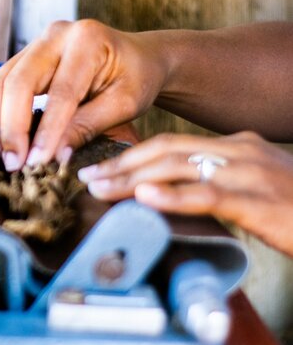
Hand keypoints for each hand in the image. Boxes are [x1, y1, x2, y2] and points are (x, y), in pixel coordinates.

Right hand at [0, 19, 167, 170]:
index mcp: (88, 40)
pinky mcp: (27, 55)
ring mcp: (37, 42)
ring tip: (5, 155)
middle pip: (19, 82)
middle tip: (13, 164)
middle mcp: (57, 34)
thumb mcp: (124, 104)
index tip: (37, 162)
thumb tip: (55, 155)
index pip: (60, 92)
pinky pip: (2, 83)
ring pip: (2, 81)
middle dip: (12, 127)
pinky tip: (4, 139)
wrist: (139, 57)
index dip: (46, 131)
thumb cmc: (138, 79)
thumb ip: (88, 126)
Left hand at [77, 131, 292, 255]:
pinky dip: (174, 195)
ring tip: (99, 187)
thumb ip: (215, 185)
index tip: (100, 167)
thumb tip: (167, 195)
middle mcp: (239, 151)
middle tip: (86, 177)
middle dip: (121, 163)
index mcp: (235, 146)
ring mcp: (249, 172)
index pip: (170, 144)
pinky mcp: (258, 200)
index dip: (131, 155)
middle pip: (166, 151)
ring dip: (132, 178)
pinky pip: (208, 194)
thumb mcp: (252, 189)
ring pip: (178, 167)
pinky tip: (145, 197)